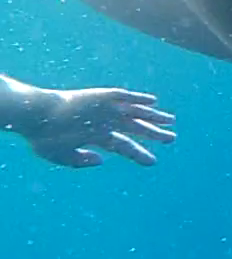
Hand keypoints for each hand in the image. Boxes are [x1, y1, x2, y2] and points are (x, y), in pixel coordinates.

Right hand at [6, 84, 175, 167]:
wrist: (34, 116)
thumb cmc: (43, 137)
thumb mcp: (61, 156)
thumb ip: (80, 160)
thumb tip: (102, 160)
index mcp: (96, 136)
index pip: (123, 145)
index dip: (138, 153)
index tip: (153, 162)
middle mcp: (104, 122)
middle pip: (135, 127)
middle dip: (154, 133)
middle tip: (172, 138)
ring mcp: (104, 109)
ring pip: (135, 112)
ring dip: (153, 115)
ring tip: (171, 120)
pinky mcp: (101, 96)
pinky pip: (124, 97)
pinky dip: (138, 98)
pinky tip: (152, 100)